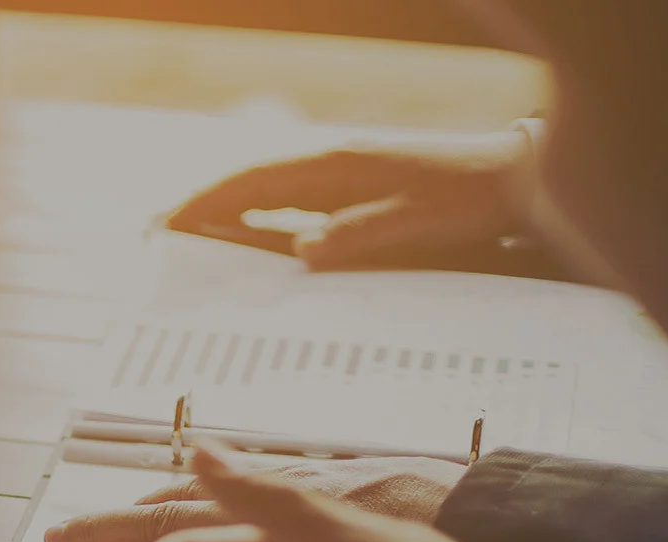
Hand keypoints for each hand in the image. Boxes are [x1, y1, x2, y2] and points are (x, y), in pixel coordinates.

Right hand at [167, 133, 529, 269]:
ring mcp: (339, 173)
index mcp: (337, 167)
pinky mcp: (350, 186)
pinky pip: (287, 199)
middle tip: (153, 233)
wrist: (514, 178)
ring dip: (223, 210)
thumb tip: (302, 252)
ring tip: (183, 235)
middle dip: (199, 206)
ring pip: (264, 190)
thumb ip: (359, 235)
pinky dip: (254, 213)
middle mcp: (330, 164)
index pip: (254, 182)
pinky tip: (242, 233)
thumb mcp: (419, 222)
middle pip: (248, 183)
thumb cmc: (471, 200)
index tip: (167, 223)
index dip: (207, 203)